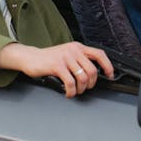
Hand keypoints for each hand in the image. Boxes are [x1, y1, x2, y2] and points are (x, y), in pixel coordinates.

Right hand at [0, 41, 114, 97]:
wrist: (30, 58)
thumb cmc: (48, 59)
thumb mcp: (66, 54)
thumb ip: (78, 59)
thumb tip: (92, 74)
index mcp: (77, 47)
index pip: (99, 54)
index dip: (108, 66)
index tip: (110, 75)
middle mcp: (73, 50)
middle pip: (92, 70)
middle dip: (91, 84)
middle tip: (85, 88)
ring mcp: (65, 57)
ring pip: (83, 78)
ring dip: (81, 89)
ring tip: (75, 91)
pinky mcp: (57, 66)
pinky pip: (71, 83)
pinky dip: (71, 91)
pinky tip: (68, 92)